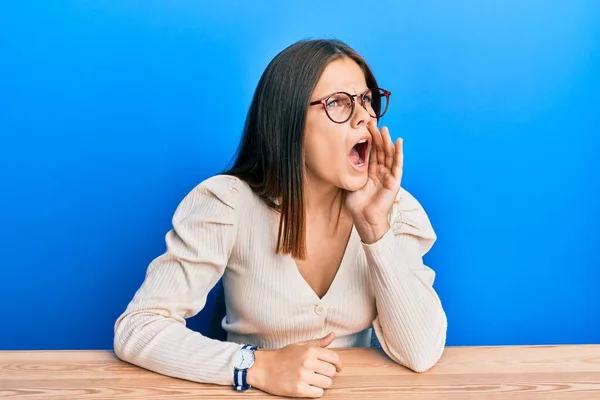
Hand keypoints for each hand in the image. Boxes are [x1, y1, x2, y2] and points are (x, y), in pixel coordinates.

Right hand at [247, 332, 341, 397]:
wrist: (263, 368)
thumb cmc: (282, 356)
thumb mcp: (300, 345)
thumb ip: (318, 342)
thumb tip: (332, 335)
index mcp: (310, 350)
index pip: (334, 358)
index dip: (338, 365)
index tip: (338, 368)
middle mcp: (308, 362)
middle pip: (332, 372)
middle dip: (328, 374)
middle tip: (320, 374)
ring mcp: (303, 376)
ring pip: (327, 383)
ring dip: (322, 384)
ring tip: (313, 380)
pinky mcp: (298, 389)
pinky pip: (318, 393)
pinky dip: (315, 392)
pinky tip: (308, 387)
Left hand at [345, 120, 402, 243]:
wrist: (364, 218)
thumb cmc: (357, 205)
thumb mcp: (351, 182)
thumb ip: (350, 170)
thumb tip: (340, 157)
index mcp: (370, 172)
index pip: (371, 152)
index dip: (369, 140)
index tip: (365, 128)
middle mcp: (380, 172)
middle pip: (380, 151)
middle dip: (377, 137)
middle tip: (372, 123)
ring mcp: (388, 176)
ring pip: (389, 155)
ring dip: (387, 141)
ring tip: (385, 129)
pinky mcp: (394, 181)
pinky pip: (398, 164)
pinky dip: (399, 153)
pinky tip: (399, 142)